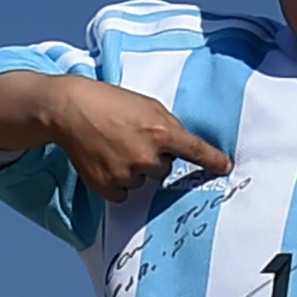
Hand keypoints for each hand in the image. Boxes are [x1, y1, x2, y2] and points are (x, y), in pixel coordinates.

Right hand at [0, 71, 228, 201]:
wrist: (70, 109)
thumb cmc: (110, 103)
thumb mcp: (147, 105)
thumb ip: (168, 126)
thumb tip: (183, 148)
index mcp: (161, 131)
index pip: (195, 151)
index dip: (213, 161)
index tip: (226, 169)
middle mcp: (148, 156)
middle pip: (164, 170)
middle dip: (153, 158)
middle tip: (132, 138)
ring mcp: (127, 174)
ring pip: (143, 182)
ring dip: (134, 169)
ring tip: (114, 146)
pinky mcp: (108, 187)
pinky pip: (124, 193)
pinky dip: (118, 181)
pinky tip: (105, 160)